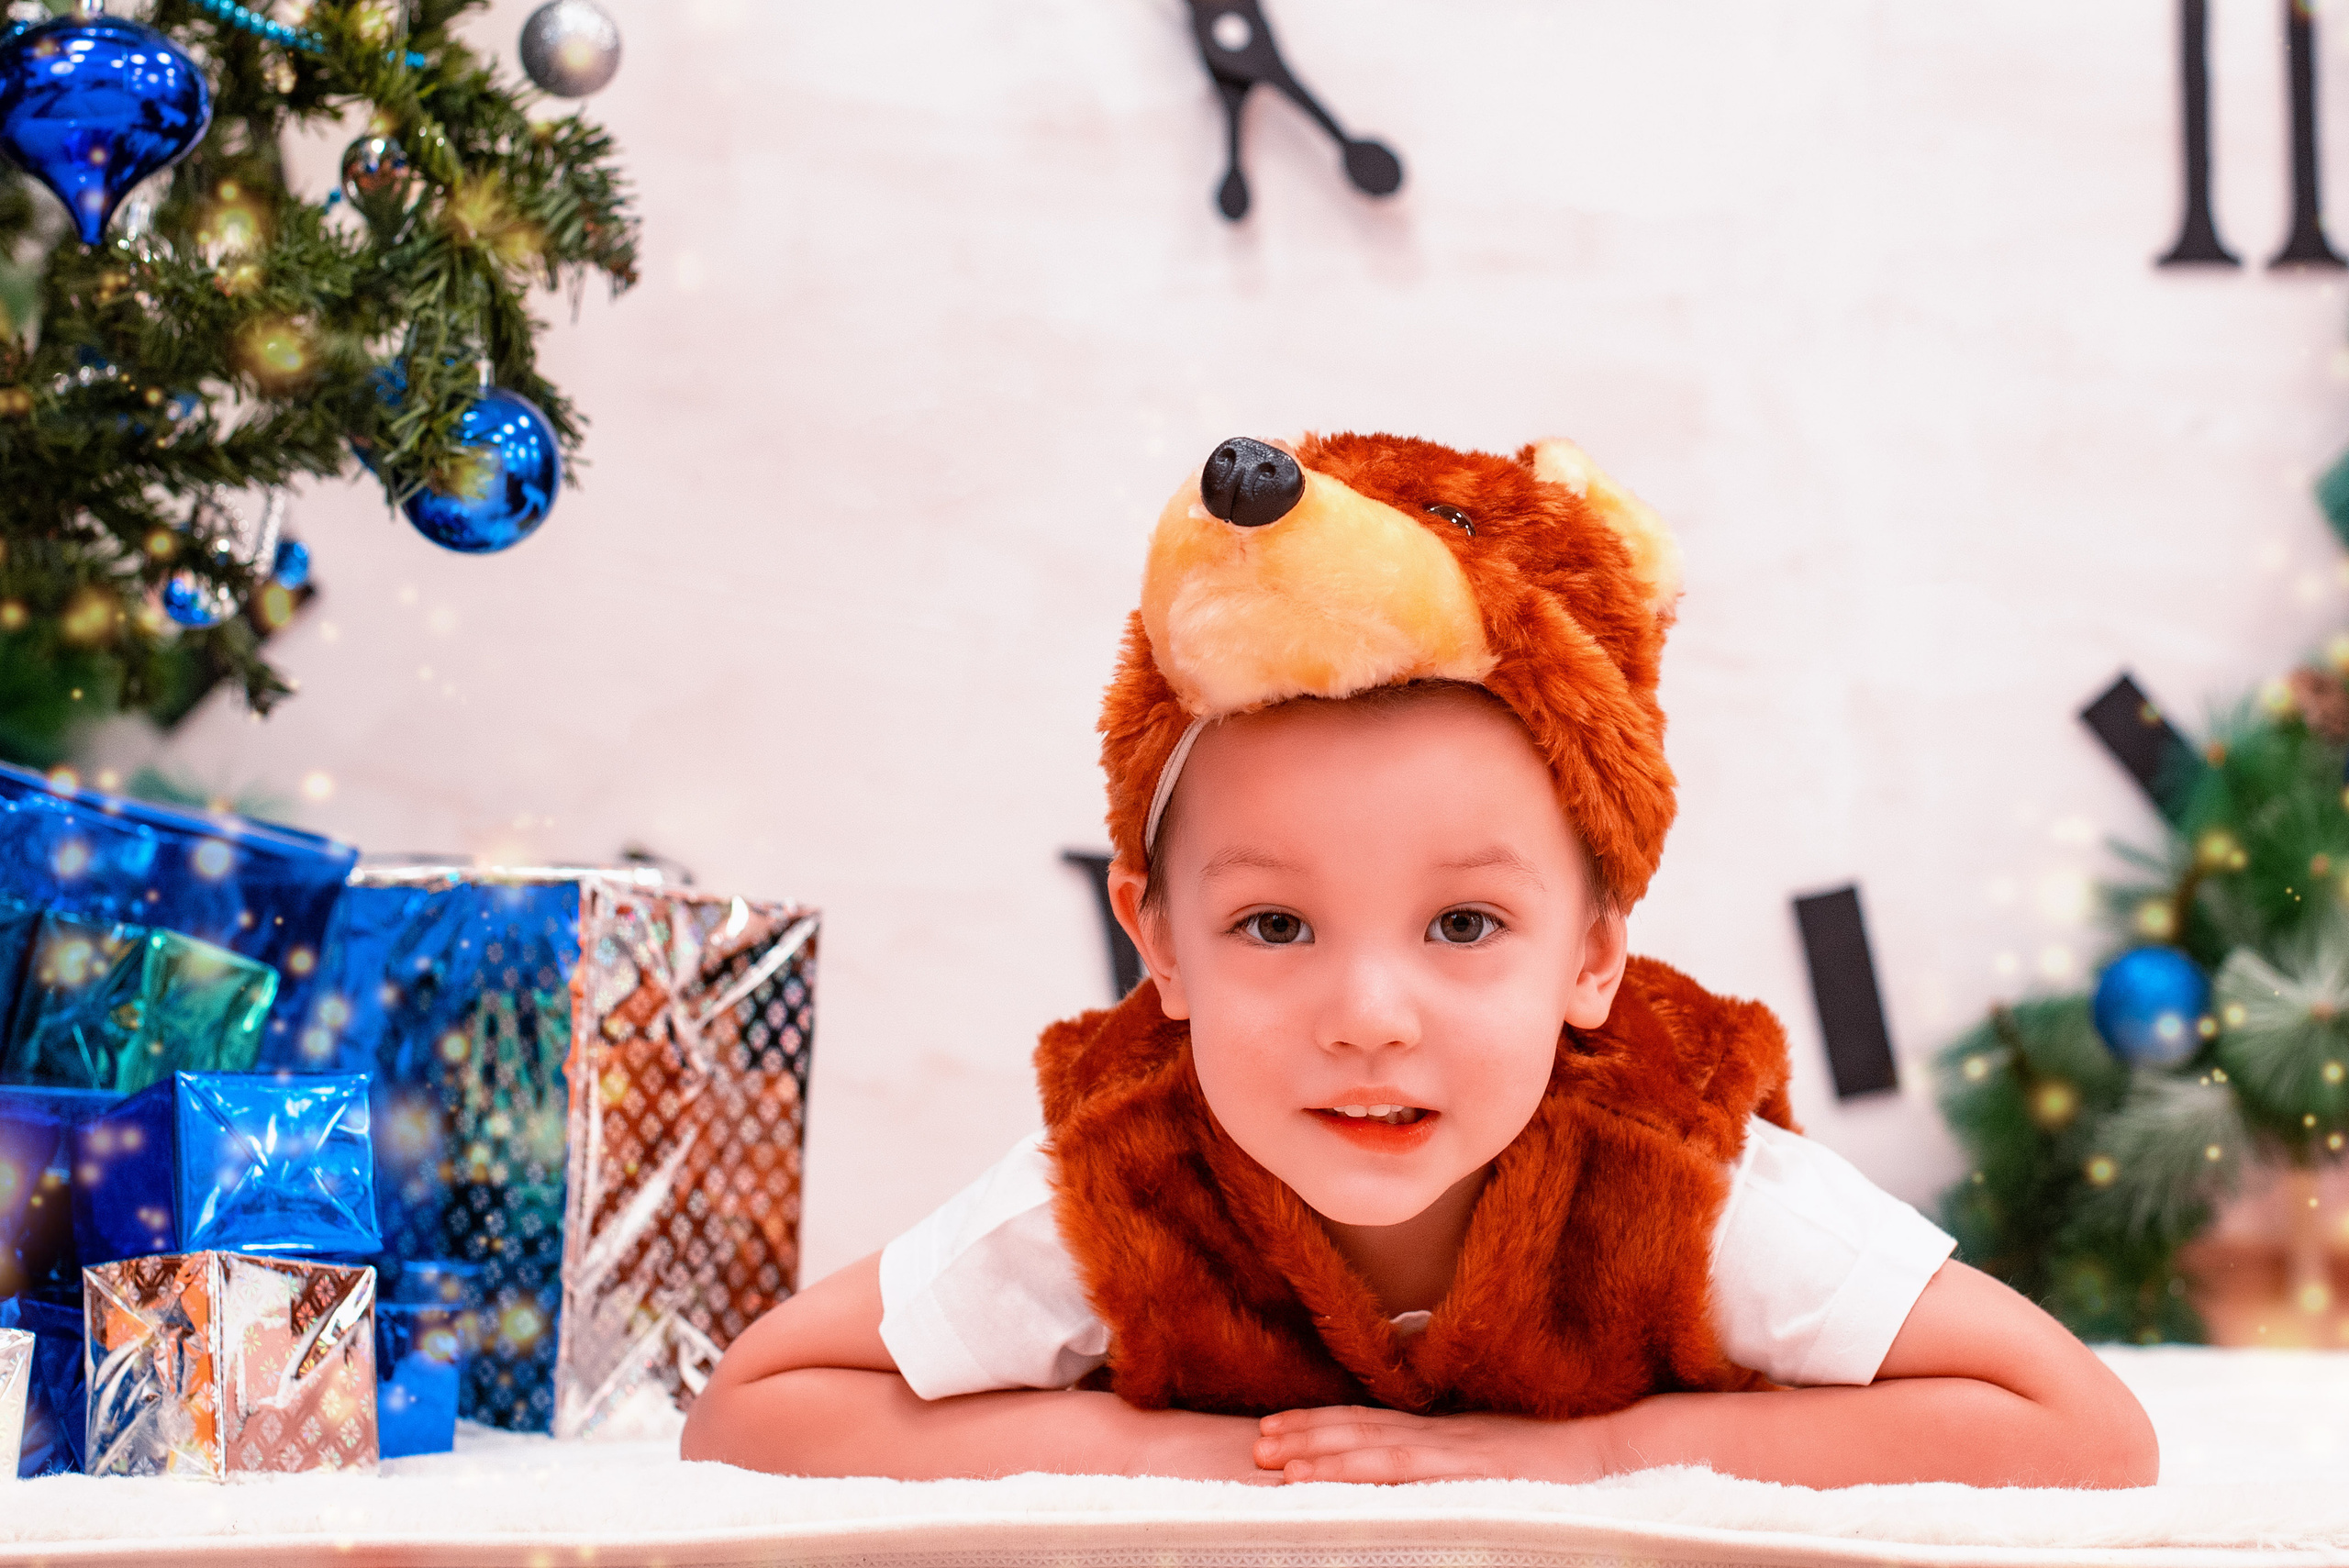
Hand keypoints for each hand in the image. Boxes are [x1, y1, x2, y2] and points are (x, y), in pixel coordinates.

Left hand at [1252, 1404, 1616, 1483]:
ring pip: (1367, 1445)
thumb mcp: (1497, 1458)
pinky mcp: (1462, 1466)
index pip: (1370, 1422)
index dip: (1321, 1424)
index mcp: (1444, 1429)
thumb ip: (1457, 1459)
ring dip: (1314, 1449)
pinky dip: (1351, 1468)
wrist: (1612, 1450)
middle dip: (1304, 1434)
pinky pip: (1397, 1467)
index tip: (1278, 1427)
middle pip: (1357, 1428)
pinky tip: (1318, 1474)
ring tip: (1271, 1456)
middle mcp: (1438, 1432)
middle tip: (1256, 1442)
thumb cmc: (1563, 1462)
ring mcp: (1448, 1447)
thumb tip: (1422, 1468)